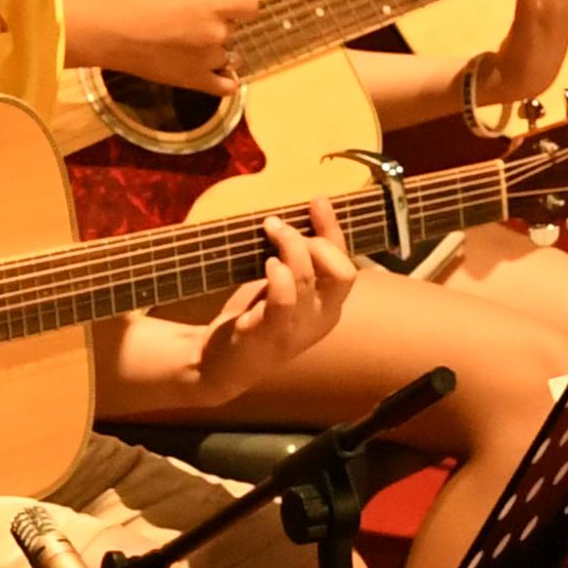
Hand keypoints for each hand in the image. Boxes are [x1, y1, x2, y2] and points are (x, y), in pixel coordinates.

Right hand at [83, 0, 256, 93]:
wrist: (113, 35)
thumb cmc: (138, 2)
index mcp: (213, 7)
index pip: (249, 8)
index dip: (241, 8)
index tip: (232, 9)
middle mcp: (217, 34)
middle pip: (234, 30)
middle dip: (219, 26)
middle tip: (193, 26)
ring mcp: (209, 60)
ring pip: (228, 56)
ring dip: (217, 52)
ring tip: (195, 49)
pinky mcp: (196, 81)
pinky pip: (225, 87)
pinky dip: (228, 82)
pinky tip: (224, 77)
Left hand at [198, 200, 358, 395]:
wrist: (219, 366)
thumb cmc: (255, 319)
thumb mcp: (284, 287)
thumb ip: (297, 261)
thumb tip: (299, 216)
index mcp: (330, 306)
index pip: (347, 263)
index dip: (334, 230)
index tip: (317, 201)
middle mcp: (322, 319)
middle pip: (343, 272)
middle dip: (317, 240)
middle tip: (281, 227)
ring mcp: (298, 329)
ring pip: (309, 278)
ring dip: (289, 245)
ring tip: (269, 229)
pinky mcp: (270, 334)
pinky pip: (285, 300)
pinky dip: (279, 275)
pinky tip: (267, 263)